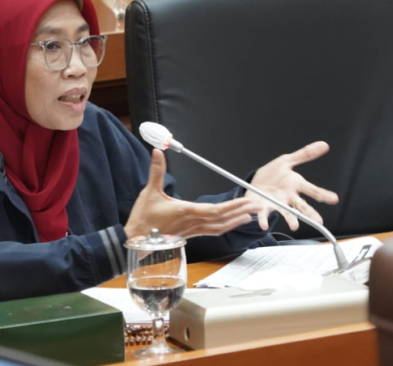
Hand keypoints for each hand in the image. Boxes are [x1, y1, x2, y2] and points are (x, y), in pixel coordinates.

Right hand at [125, 150, 261, 239]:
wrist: (136, 239)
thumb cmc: (143, 218)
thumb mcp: (149, 192)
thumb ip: (156, 171)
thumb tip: (157, 152)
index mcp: (186, 211)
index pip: (215, 210)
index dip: (232, 207)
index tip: (245, 202)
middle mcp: (192, 223)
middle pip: (222, 219)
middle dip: (240, 212)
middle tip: (256, 206)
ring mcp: (192, 230)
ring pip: (219, 228)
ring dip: (235, 222)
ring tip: (249, 216)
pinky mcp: (190, 234)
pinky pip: (211, 231)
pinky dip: (224, 227)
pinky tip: (229, 224)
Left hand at [245, 141, 338, 231]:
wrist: (255, 181)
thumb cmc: (273, 174)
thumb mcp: (287, 161)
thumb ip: (304, 154)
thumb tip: (324, 145)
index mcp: (296, 185)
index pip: (312, 190)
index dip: (323, 194)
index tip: (334, 199)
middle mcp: (289, 197)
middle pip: (302, 207)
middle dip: (310, 214)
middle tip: (319, 222)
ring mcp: (277, 203)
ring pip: (286, 213)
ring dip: (291, 219)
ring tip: (294, 226)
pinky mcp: (263, 207)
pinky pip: (264, 214)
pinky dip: (264, 219)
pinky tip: (263, 224)